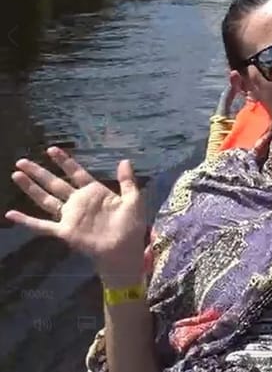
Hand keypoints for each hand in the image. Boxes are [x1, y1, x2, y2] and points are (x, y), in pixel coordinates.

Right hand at [6, 147, 147, 281]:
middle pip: (55, 183)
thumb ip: (127, 181)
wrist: (125, 249)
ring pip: (45, 199)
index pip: (76, 173)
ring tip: (16, 175)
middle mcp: (78, 202)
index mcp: (94, 192)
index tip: (51, 149)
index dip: (64, 161)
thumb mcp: (133, 199)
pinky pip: (42, 225)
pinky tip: (11, 214)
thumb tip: (124, 160)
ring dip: (30, 188)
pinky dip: (26, 220)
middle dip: (39, 172)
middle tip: (22, 161)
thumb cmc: (130, 225)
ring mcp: (70, 216)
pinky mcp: (64, 231)